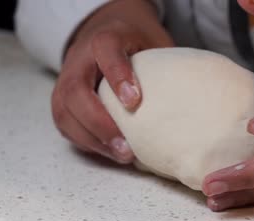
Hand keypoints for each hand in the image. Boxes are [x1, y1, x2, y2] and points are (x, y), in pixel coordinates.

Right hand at [52, 0, 172, 162]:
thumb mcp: (153, 41)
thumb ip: (164, 64)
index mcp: (105, 38)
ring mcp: (66, 80)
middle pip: (75, 90)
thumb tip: (191, 97)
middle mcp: (79, 59)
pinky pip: (65, 125)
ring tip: (122, 155)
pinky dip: (86, 142)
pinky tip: (110, 152)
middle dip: (98, 122)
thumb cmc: (134, 41)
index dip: (117, 74)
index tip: (134, 102)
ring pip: (64, 111)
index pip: (105, 50)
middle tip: (126, 146)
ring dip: (92, 138)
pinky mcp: (62, 100)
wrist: (103, 31)